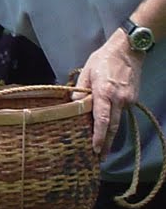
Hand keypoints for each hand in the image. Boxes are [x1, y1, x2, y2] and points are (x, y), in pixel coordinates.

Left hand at [75, 29, 143, 156]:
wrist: (128, 51)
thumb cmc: (103, 59)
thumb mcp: (86, 71)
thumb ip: (80, 89)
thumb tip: (74, 104)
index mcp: (105, 92)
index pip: (102, 119)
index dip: (98, 135)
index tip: (95, 149)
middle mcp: (119, 99)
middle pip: (112, 126)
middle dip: (105, 143)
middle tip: (99, 157)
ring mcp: (128, 100)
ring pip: (117, 121)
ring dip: (110, 134)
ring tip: (101, 147)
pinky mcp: (133, 99)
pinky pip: (121, 113)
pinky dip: (114, 121)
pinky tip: (107, 127)